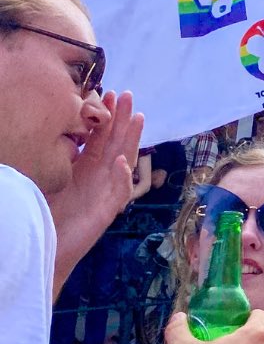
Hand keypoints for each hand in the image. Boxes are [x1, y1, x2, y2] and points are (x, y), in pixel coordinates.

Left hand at [48, 90, 143, 249]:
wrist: (48, 250)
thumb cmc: (46, 216)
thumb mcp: (51, 180)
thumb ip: (62, 160)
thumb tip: (67, 134)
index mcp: (86, 168)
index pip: (101, 137)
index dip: (107, 117)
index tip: (109, 94)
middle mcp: (99, 176)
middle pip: (116, 142)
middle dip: (122, 118)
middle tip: (128, 94)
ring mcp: (106, 193)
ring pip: (124, 161)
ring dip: (131, 140)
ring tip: (137, 117)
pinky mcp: (106, 212)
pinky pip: (118, 192)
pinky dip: (120, 177)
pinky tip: (120, 161)